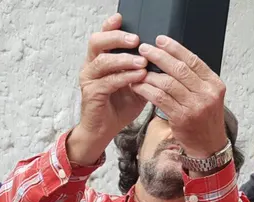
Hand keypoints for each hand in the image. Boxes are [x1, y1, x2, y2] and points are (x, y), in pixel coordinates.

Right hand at [68, 14, 147, 165]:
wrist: (106, 129)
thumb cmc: (120, 105)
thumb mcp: (136, 84)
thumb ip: (144, 70)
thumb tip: (164, 59)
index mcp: (101, 59)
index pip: (103, 37)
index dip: (110, 26)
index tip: (122, 18)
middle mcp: (91, 65)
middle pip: (97, 42)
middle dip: (116, 38)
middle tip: (135, 39)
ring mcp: (89, 79)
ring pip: (102, 61)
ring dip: (124, 59)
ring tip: (142, 61)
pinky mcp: (92, 93)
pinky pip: (108, 81)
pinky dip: (125, 78)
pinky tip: (139, 77)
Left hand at [131, 35, 226, 157]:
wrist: (209, 145)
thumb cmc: (205, 118)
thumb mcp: (208, 96)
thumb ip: (195, 79)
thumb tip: (171, 57)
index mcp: (215, 84)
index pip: (193, 61)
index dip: (175, 48)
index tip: (160, 40)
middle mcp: (207, 94)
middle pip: (179, 69)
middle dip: (159, 56)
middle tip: (144, 49)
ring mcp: (195, 106)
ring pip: (167, 82)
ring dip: (149, 74)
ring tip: (137, 68)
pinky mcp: (181, 117)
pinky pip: (159, 97)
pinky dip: (146, 89)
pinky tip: (138, 84)